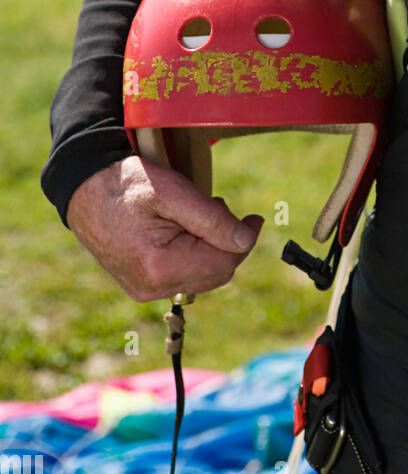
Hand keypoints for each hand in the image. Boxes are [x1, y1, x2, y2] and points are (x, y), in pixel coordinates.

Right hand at [66, 155, 264, 302]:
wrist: (85, 188)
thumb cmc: (128, 183)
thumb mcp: (173, 191)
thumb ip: (212, 219)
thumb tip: (245, 241)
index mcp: (160, 267)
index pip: (224, 263)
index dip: (244, 239)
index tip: (256, 218)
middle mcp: (151, 287)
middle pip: (216, 273)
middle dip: (225, 242)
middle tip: (218, 207)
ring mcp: (145, 290)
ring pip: (202, 276)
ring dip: (210, 247)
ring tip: (196, 214)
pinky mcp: (142, 285)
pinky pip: (184, 275)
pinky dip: (194, 253)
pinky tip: (184, 229)